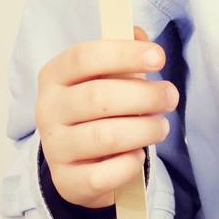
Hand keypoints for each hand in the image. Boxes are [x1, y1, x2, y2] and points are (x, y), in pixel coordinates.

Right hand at [35, 25, 177, 210]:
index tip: (159, 57)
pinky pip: (102, 175)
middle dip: (145, 95)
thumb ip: (125, 48)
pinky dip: (128, 164)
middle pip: (98, 97)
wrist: (80, 158)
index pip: (85, 56)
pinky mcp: (66, 181)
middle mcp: (48, 110)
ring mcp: (54, 148)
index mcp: (55, 75)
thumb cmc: (100, 103)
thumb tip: (139, 36)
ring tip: (162, 126)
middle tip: (171, 96)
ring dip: (143, 129)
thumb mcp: (108, 72)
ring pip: (103, 137)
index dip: (124, 54)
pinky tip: (138, 155)